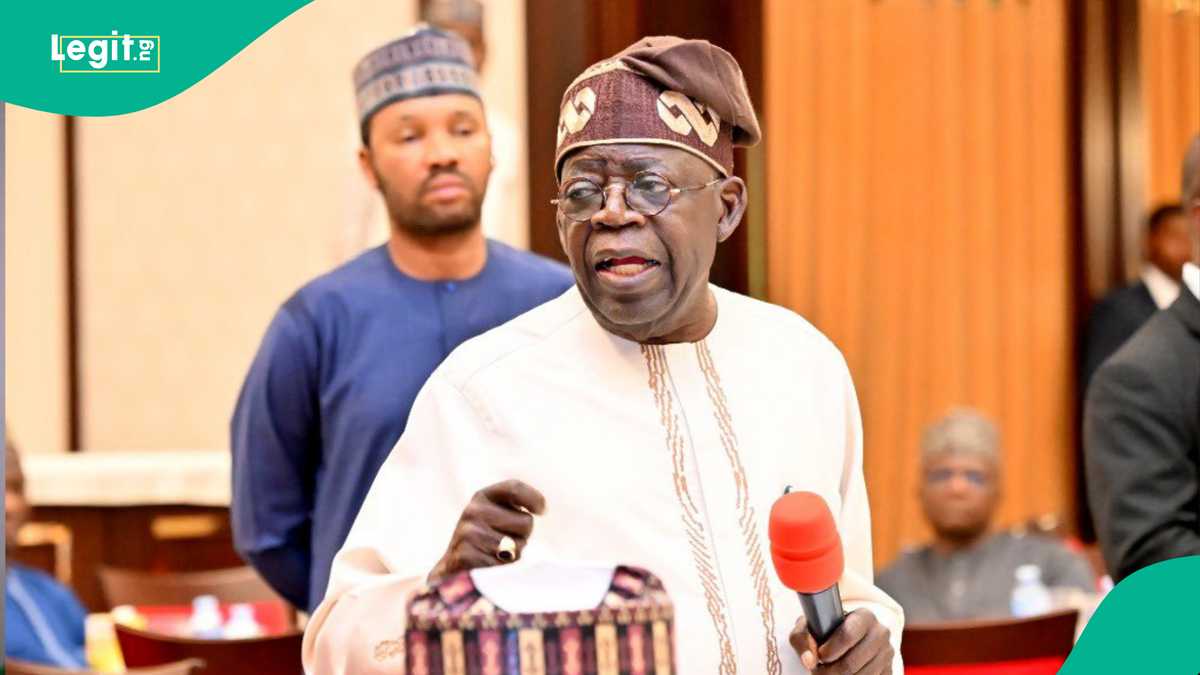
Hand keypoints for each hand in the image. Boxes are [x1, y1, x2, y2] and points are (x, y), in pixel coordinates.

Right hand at [428, 480, 545, 580]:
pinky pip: (505, 565)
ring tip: (494, 555)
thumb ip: (515, 507)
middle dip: (523, 535)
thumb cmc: (484, 541)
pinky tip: (487, 568)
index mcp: (482, 496)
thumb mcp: (494, 515)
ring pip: (518, 547)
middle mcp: (474, 510)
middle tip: (505, 542)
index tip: (542, 511)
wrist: (451, 571)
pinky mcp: (467, 556)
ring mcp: (469, 533)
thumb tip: (542, 508)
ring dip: (513, 555)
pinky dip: (502, 571)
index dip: (534, 499)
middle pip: (526, 522)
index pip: (515, 488)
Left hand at [790, 609, 892, 673]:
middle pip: (851, 663)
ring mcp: (887, 654)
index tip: (819, 656)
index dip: (829, 651)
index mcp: (865, 617)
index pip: (847, 635)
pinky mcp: (889, 671)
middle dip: (829, 672)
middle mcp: (880, 634)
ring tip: (827, 673)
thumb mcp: (810, 626)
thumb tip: (809, 660)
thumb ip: (803, 638)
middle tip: (817, 672)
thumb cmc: (827, 629)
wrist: (850, 637)